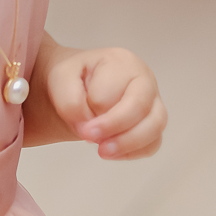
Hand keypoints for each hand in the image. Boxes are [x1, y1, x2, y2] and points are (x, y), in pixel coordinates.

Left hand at [44, 46, 166, 159]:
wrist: (79, 85)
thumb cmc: (74, 78)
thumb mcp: (61, 78)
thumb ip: (69, 100)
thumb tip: (87, 126)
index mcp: (122, 62)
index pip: (109, 92)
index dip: (89, 108)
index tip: (73, 114)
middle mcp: (145, 80)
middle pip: (139, 106)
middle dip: (112, 127)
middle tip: (86, 138)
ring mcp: (154, 102)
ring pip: (154, 127)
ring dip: (126, 143)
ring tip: (102, 152)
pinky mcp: (153, 124)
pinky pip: (153, 143)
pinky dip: (134, 152)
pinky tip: (113, 152)